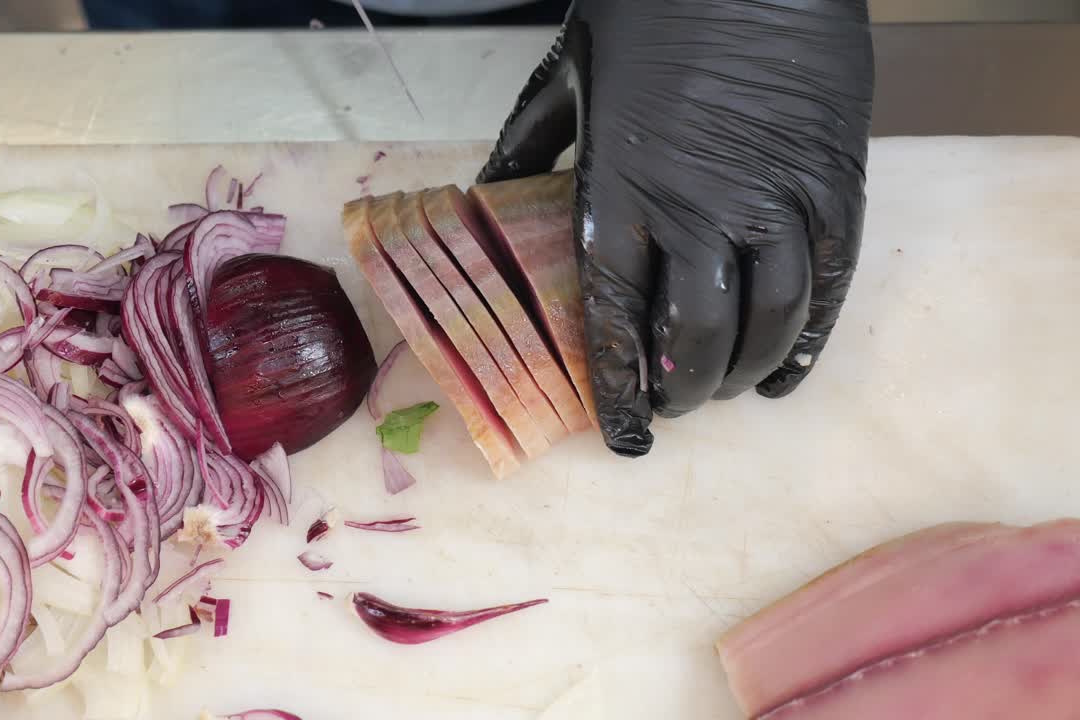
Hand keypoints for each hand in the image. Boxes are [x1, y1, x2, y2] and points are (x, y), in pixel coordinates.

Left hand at [478, 0, 874, 456]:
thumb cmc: (655, 3)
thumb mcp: (569, 70)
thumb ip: (528, 143)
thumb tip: (486, 192)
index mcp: (624, 188)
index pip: (614, 317)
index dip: (618, 388)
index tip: (618, 432)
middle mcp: (703, 209)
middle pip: (696, 337)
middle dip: (678, 392)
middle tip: (667, 410)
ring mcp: (779, 199)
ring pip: (769, 323)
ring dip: (741, 375)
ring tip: (719, 393)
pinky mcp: (837, 184)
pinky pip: (830, 285)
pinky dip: (809, 341)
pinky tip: (785, 374)